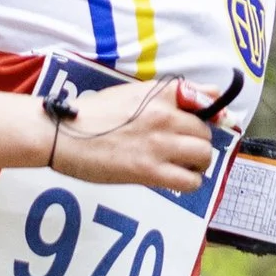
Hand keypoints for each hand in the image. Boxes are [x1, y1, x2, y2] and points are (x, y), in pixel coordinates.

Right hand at [53, 76, 218, 193]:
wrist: (63, 133)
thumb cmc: (92, 114)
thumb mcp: (131, 93)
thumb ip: (166, 96)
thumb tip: (205, 97)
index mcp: (161, 94)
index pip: (208, 99)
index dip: (213, 115)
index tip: (210, 124)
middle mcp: (165, 116)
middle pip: (206, 133)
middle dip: (198, 143)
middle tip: (182, 151)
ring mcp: (159, 144)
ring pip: (204, 156)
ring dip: (197, 164)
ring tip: (179, 166)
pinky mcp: (149, 170)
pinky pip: (190, 181)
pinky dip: (188, 182)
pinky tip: (173, 179)